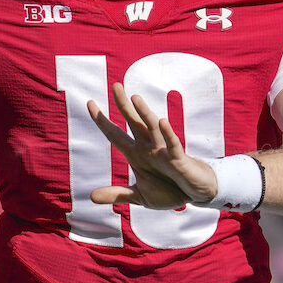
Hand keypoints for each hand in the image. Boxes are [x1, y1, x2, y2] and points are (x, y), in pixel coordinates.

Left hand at [87, 83, 217, 208]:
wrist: (194, 195)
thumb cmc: (168, 190)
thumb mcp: (139, 195)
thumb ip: (117, 194)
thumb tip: (91, 197)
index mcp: (136, 154)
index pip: (115, 134)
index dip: (102, 121)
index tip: (89, 103)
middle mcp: (148, 148)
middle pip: (133, 122)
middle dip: (124, 105)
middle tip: (116, 85)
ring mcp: (163, 151)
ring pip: (152, 129)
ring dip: (144, 114)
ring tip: (135, 98)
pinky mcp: (178, 159)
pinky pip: (172, 145)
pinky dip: (168, 134)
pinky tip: (161, 121)